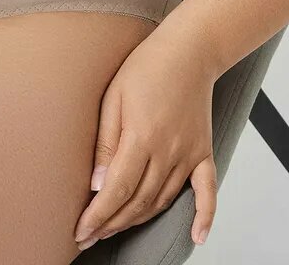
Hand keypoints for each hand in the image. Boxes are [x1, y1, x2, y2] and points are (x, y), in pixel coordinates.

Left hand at [73, 29, 217, 249]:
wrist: (189, 50)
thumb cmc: (146, 67)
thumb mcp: (113, 97)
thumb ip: (106, 142)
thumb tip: (97, 184)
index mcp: (142, 138)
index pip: (116, 190)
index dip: (97, 216)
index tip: (80, 231)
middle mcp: (168, 153)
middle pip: (137, 202)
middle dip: (111, 224)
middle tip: (90, 235)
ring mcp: (189, 155)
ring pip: (162, 201)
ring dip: (137, 220)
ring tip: (114, 229)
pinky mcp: (204, 152)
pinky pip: (208, 192)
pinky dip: (204, 217)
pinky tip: (198, 237)